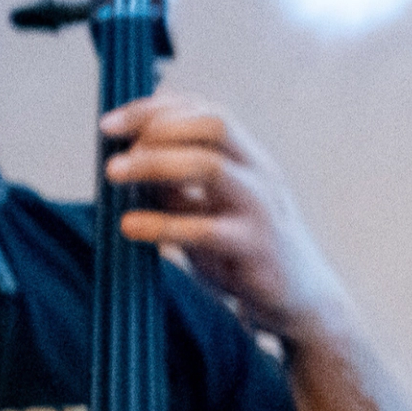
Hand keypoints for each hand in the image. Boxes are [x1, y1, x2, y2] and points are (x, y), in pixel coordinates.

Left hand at [101, 91, 352, 344]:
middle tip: (115, 150)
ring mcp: (262, 208)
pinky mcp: (257, 247)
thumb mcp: (210, 208)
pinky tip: (131, 226)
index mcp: (249, 158)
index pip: (203, 111)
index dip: (154, 109)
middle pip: (214, 124)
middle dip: (156, 126)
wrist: (302, 300)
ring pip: (210, 165)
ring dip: (155, 162)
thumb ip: (178, 182)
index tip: (109, 124)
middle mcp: (260, 174)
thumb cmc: (246, 251)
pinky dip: (161, 224)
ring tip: (114, 174)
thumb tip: (128, 158)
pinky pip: (205, 229)